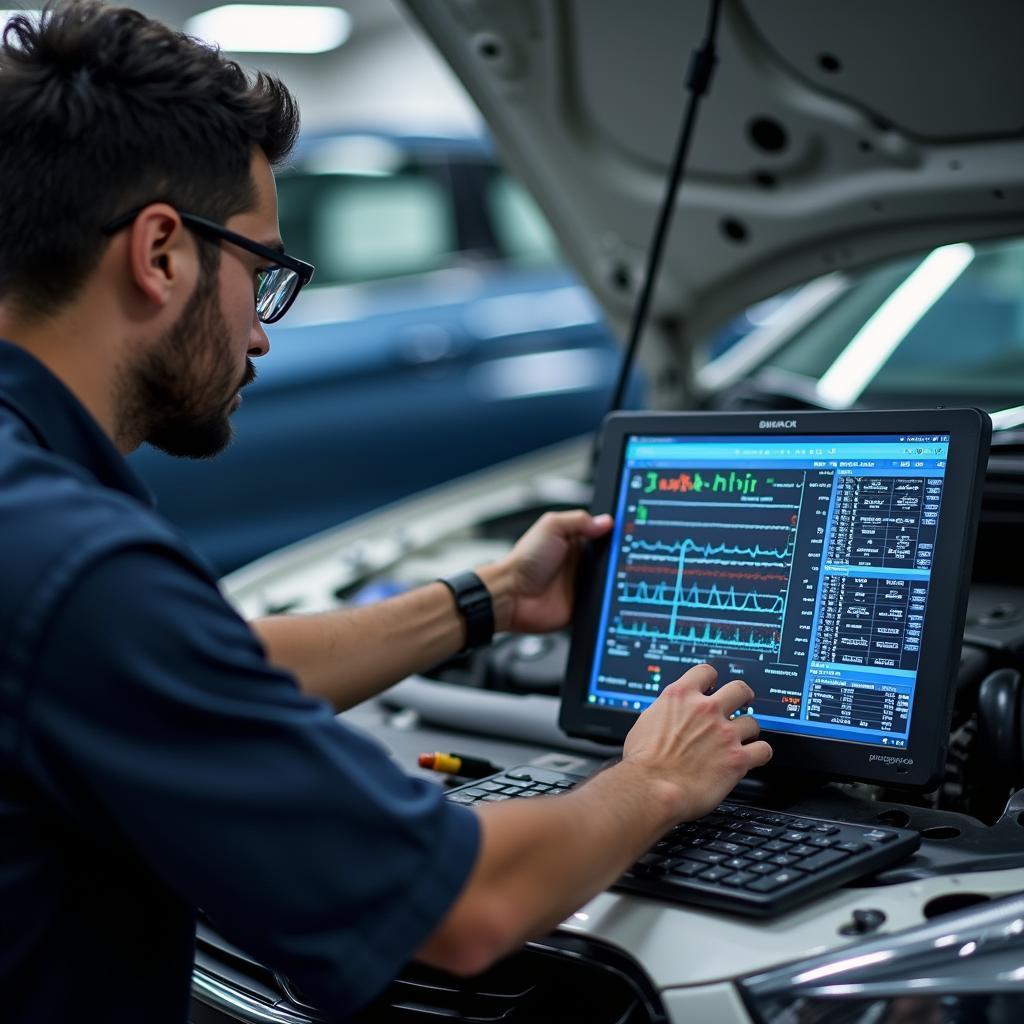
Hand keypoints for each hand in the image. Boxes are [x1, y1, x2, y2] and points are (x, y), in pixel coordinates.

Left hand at [479, 510, 612, 634]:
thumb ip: (578, 520)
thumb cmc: (525, 561)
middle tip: (619, 557)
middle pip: (612, 559)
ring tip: (611, 575)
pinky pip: (603, 603)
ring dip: (614, 579)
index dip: (614, 534)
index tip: (624, 533)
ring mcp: (583, 584)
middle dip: (619, 558)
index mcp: (575, 541)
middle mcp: (581, 562)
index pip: (604, 535)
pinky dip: (607, 601)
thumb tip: (606, 521)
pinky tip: (606, 595)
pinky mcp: (584, 605)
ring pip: (611, 581)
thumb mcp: (550, 527)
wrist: (513, 596)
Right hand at [621, 664, 772, 821]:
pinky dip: (760, 753)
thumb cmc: (642, 761)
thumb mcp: (645, 722)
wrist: (651, 787)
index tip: (714, 686)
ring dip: (748, 730)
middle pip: (739, 689)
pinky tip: (753, 757)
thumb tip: (667, 716)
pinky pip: (763, 750)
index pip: (706, 672)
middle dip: (742, 697)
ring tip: (744, 739)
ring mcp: (725, 733)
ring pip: (753, 721)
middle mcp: (705, 710)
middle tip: (741, 704)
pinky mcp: (737, 759)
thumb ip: (664, 713)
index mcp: (680, 697)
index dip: (712, 679)